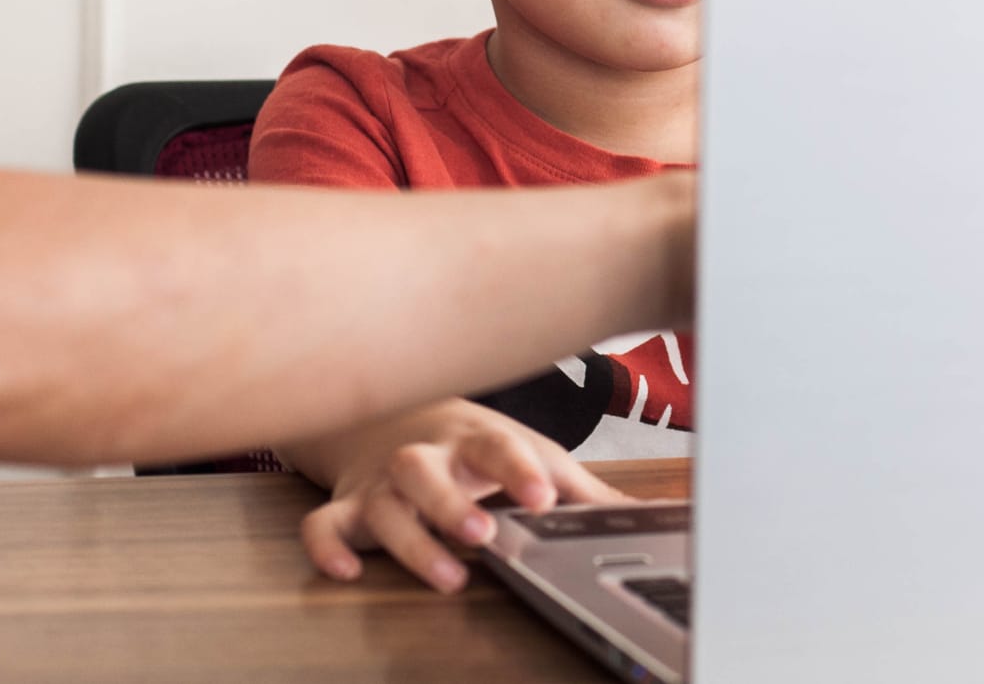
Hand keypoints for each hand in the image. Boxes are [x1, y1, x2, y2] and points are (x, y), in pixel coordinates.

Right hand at [290, 399, 625, 591]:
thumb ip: (587, 494)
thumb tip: (660, 517)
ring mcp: (382, 482)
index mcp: (476, 440)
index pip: (498, 446)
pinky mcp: (350, 507)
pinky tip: (345, 571)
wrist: (397, 410)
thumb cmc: (476, 445)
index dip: (518, 470)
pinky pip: (323, 523)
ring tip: (449, 574)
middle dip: (452, 503)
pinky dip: (328, 546)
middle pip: (426, 470)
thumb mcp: (535, 457)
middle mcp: (426, 457)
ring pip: (383, 503)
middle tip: (483, 534)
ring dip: (411, 538)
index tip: (542, 496)